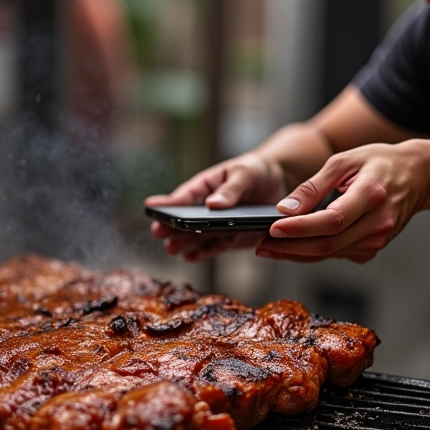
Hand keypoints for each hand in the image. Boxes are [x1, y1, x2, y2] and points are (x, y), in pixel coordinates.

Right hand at [145, 153, 287, 261]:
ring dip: (183, 242)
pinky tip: (191, 258)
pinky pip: (213, 247)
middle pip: (184, 219)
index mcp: (206, 186)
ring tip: (172, 248)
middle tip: (158, 232)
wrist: (277, 184)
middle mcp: (206, 208)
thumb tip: (212, 204)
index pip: (184, 195)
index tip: (151, 206)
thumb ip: (231, 189)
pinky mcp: (229, 238)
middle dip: (170, 226)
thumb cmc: (256, 171)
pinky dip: (202, 253)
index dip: (168, 202)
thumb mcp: (245, 174)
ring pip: (195, 236)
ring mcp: (216, 225)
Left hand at [258, 141, 428, 263]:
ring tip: (269, 247)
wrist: (418, 176)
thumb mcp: (345, 160)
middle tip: (261, 246)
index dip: (300, 228)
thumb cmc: (380, 162)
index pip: (331, 220)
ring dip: (297, 253)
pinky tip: (294, 246)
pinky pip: (338, 253)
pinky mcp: (374, 248)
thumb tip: (285, 209)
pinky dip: (314, 251)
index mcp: (371, 195)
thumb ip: (314, 185)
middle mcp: (378, 223)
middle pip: (328, 244)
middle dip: (290, 248)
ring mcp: (378, 239)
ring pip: (331, 253)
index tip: (272, 228)